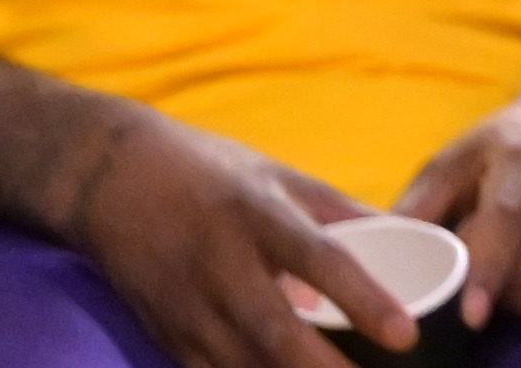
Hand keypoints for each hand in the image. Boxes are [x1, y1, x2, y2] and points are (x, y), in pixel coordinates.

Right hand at [53, 107, 418, 366]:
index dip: (365, 300)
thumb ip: (341, 211)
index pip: (321, 262)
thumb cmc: (209, 172)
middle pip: (278, 333)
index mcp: (259, 215)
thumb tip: (411, 235)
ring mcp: (189, 308)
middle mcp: (222, 266)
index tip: (405, 334)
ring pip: (243, 367)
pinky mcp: (167, 337)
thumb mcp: (278, 175)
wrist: (109, 180)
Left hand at [404, 81, 520, 322]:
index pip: (507, 223)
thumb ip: (418, 205)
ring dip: (514, 293)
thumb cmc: (509, 148)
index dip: (488, 273)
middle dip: (487, 283)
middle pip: (519, 274)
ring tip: (515, 253)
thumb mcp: (459, 157)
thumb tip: (378, 257)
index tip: (473, 316)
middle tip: (481, 252)